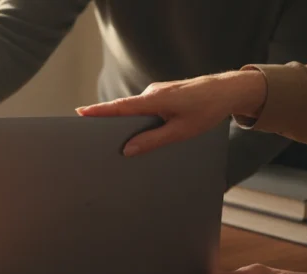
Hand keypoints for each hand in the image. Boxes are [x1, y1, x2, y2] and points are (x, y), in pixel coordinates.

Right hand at [75, 70, 266, 155]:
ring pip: (134, 111)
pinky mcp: (162, 95)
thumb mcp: (180, 131)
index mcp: (154, 100)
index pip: (119, 107)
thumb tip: (127, 150)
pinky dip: (138, 120)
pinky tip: (141, 134)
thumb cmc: (206, 110)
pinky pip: (143, 109)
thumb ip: (152, 141)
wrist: (227, 90)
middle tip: (89, 133)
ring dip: (126, 124)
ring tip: (116, 142)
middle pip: (122, 110)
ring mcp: (156, 93)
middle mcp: (151, 93)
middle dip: (106, 121)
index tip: (79, 112)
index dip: (98, 111)